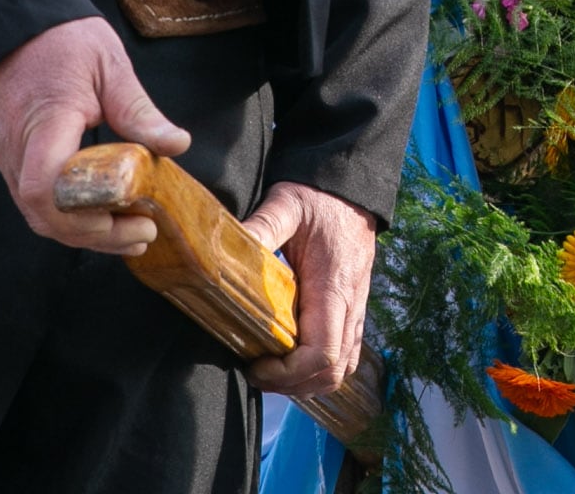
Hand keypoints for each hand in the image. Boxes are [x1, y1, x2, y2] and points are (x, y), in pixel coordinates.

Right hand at [0, 14, 189, 254]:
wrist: (7, 26)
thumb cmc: (57, 40)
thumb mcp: (107, 64)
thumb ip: (138, 109)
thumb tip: (176, 145)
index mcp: (45, 123)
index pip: (46, 187)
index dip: (83, 216)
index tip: (130, 215)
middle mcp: (18, 150)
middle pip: (45, 215)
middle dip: (95, 234)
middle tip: (143, 232)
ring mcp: (8, 159)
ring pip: (40, 215)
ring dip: (84, 231)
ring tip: (131, 232)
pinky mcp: (9, 161)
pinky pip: (36, 201)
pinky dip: (69, 216)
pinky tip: (103, 215)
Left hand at [240, 180, 378, 396]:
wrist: (351, 190)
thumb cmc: (319, 199)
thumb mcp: (286, 205)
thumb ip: (259, 227)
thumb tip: (218, 249)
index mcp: (333, 287)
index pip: (322, 353)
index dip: (288, 373)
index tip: (255, 365)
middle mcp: (351, 305)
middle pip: (332, 372)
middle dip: (292, 385)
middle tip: (256, 372)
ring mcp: (356, 311)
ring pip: (341, 370)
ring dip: (307, 382)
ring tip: (271, 371)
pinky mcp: (354, 312)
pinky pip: (345, 356)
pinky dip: (319, 370)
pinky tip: (291, 360)